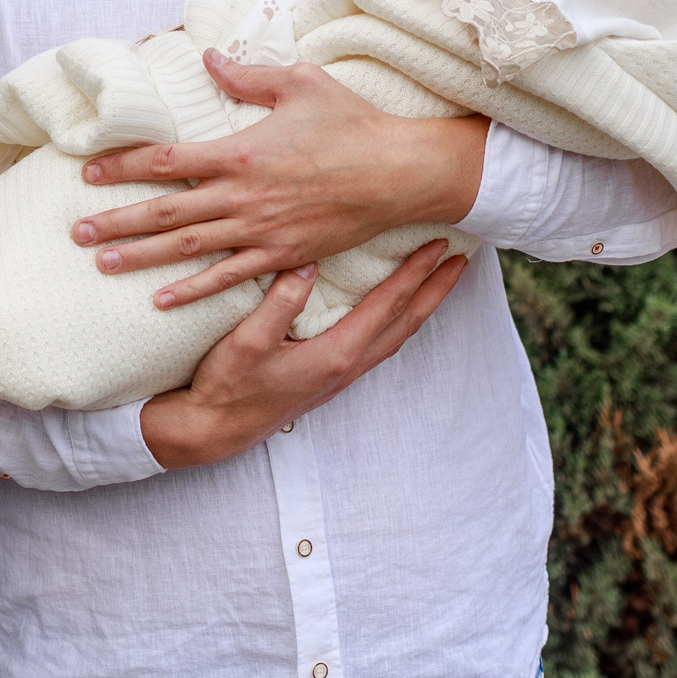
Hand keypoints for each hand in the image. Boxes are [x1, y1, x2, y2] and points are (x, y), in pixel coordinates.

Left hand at [75, 51, 488, 309]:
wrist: (400, 173)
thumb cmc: (352, 122)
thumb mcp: (301, 83)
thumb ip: (248, 75)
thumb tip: (208, 60)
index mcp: (242, 152)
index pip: (167, 162)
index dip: (124, 167)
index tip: (89, 173)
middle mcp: (244, 196)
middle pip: (166, 212)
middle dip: (118, 221)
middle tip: (76, 230)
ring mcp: (262, 231)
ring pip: (189, 248)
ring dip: (142, 257)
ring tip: (102, 262)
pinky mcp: (283, 255)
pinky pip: (229, 278)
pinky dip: (193, 292)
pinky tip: (161, 300)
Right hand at [140, 239, 468, 468]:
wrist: (212, 431)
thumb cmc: (227, 387)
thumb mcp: (247, 342)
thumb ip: (279, 303)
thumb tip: (307, 264)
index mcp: (335, 354)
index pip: (387, 306)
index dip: (415, 273)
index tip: (439, 246)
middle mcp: (347, 366)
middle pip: (406, 322)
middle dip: (436, 290)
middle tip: (463, 260)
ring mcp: (341, 374)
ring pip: (396, 335)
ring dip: (422, 305)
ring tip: (439, 280)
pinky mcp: (330, 376)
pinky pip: (380, 343)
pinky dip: (399, 320)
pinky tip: (394, 309)